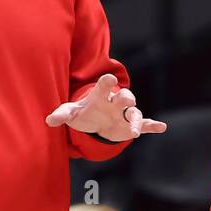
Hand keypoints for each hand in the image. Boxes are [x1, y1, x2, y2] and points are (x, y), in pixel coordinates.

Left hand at [45, 73, 166, 142]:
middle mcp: (115, 102)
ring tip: (134, 130)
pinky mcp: (130, 125)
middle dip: (125, 97)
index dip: (107, 82)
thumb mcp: (70, 113)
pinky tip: (161, 127)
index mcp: (100, 95)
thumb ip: (60, 115)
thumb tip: (49, 121)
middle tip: (126, 99)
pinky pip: (144, 124)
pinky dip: (152, 126)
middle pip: (125, 96)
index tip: (109, 79)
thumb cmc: (83, 112)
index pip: (104, 85)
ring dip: (136, 120)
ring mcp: (124, 114)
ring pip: (135, 112)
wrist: (95, 122)